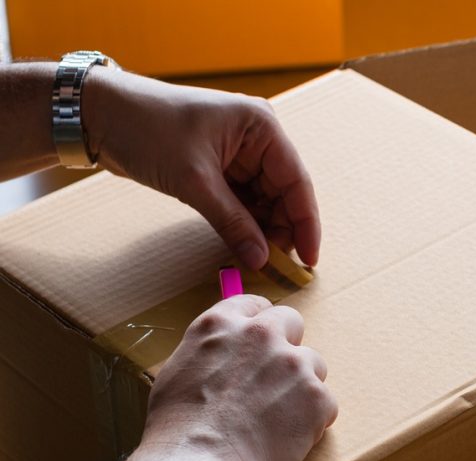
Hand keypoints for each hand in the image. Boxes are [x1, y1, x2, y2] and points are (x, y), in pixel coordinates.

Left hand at [82, 69, 319, 269]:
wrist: (99, 115)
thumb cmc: (147, 129)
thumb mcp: (194, 181)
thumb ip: (232, 222)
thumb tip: (261, 259)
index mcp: (262, 126)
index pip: (296, 181)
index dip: (305, 223)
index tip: (308, 259)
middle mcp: (258, 136)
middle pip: (284, 192)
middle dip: (281, 228)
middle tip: (274, 264)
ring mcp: (239, 151)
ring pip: (264, 199)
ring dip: (261, 228)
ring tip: (255, 256)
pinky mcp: (221, 164)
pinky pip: (244, 198)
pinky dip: (243, 220)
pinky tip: (241, 241)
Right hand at [139, 295, 336, 460]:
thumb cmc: (176, 430)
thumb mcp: (178, 372)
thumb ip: (211, 353)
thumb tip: (226, 356)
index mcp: (222, 324)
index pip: (255, 306)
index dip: (259, 325)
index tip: (261, 343)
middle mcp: (262, 336)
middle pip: (292, 323)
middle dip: (286, 348)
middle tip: (273, 382)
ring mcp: (294, 364)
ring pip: (313, 365)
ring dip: (300, 387)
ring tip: (274, 420)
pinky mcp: (317, 397)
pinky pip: (325, 404)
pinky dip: (312, 421)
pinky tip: (285, 439)